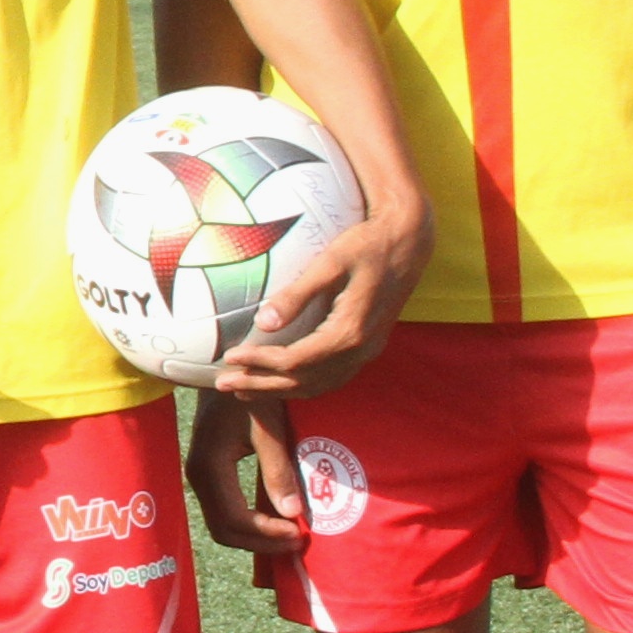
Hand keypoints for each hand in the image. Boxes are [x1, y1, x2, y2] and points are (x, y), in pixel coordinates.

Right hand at [181, 387, 309, 564]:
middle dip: (260, 542)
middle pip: (224, 530)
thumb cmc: (249, 394)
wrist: (224, 369)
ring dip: (255, 535)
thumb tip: (293, 514)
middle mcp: (197, 477)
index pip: (235, 519)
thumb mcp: (268, 429)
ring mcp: (199, 476)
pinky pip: (223, 510)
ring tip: (288, 534)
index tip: (298, 533)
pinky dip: (248, 522)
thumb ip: (278, 471)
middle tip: (296, 541)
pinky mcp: (207, 473)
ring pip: (222, 524)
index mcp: (210, 467)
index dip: (266, 534)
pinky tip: (273, 519)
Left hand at [212, 192, 429, 400]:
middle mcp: (361, 349)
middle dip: (261, 385)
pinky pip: (332, 377)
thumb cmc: (367, 244)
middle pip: (304, 381)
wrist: (408, 242)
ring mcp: (367, 351)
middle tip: (223, 385)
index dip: (259, 363)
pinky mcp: (368, 347)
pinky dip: (303, 385)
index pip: (295, 361)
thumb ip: (298, 294)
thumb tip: (264, 322)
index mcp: (350, 331)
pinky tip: (281, 381)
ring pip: (319, 385)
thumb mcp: (331, 261)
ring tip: (244, 389)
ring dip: (279, 390)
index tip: (229, 357)